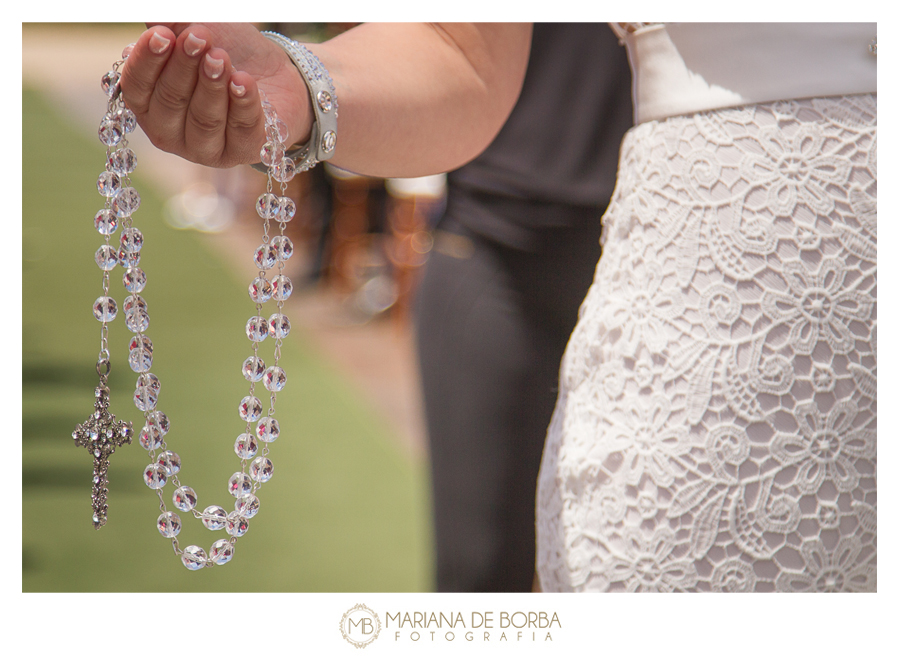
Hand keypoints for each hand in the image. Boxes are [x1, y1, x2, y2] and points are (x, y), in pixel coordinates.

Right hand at [120, 23, 310, 167]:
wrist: (275, 75)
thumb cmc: (226, 53)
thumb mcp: (195, 30)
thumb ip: (170, 25)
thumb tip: (153, 16)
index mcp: (149, 105)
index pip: (137, 87)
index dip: (147, 61)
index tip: (162, 34)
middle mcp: (171, 132)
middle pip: (170, 103)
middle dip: (183, 68)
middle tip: (198, 38)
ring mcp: (206, 149)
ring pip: (204, 120)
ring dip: (212, 85)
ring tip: (221, 57)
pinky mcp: (244, 153)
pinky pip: (241, 130)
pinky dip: (243, 103)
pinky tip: (244, 81)